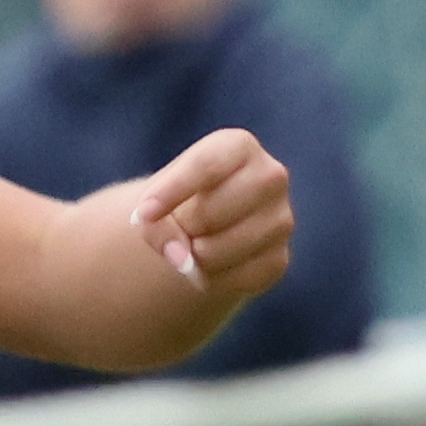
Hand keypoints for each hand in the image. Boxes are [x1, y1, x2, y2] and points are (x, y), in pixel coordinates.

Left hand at [122, 128, 291, 342]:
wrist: (207, 226)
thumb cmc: (179, 198)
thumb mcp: (156, 197)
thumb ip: (154, 221)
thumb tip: (183, 259)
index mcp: (239, 146)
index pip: (206, 166)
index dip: (171, 192)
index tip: (143, 214)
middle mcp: (271, 177)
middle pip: (210, 212)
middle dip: (182, 228)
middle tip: (179, 226)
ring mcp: (281, 220)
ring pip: (220, 250)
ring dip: (192, 257)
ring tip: (193, 245)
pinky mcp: (279, 259)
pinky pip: (232, 279)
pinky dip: (207, 279)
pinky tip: (208, 266)